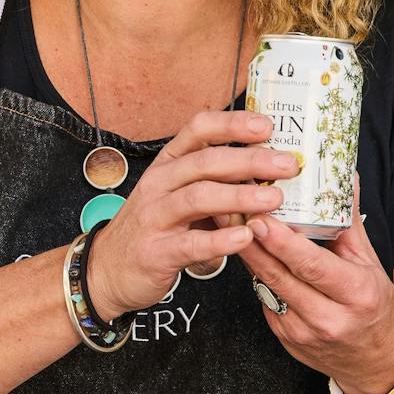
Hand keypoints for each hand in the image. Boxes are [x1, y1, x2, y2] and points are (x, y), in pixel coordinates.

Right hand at [88, 109, 296, 320]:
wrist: (107, 269)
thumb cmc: (153, 227)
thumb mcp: (175, 193)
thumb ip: (212, 180)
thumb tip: (267, 168)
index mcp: (168, 164)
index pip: (198, 130)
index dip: (233, 124)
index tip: (267, 126)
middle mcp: (159, 184)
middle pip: (205, 161)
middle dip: (250, 160)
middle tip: (287, 164)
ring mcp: (155, 217)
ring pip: (199, 197)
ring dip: (240, 196)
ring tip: (273, 199)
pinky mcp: (157, 252)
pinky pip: (192, 243)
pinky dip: (221, 239)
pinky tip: (247, 237)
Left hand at [236, 175, 393, 393]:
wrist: (377, 362)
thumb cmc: (375, 306)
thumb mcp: (370, 264)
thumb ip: (351, 223)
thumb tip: (346, 177)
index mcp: (356, 294)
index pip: (313, 266)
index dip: (283, 243)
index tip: (261, 219)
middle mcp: (328, 317)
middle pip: (280, 275)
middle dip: (252, 242)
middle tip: (232, 211)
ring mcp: (302, 332)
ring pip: (266, 286)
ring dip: (247, 254)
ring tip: (230, 223)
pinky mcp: (284, 337)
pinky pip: (264, 298)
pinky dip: (256, 273)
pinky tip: (245, 250)